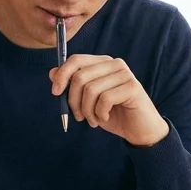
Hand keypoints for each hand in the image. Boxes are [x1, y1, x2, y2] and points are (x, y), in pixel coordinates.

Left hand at [51, 54, 169, 146]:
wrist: (138, 130)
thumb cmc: (112, 114)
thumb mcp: (87, 101)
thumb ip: (71, 86)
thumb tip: (52, 72)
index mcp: (102, 63)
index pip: (76, 60)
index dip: (62, 75)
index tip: (55, 92)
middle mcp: (114, 64)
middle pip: (80, 76)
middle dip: (73, 100)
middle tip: (78, 116)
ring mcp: (125, 74)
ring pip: (91, 90)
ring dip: (87, 111)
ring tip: (92, 120)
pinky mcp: (132, 87)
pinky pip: (105, 99)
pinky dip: (100, 113)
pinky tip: (105, 118)